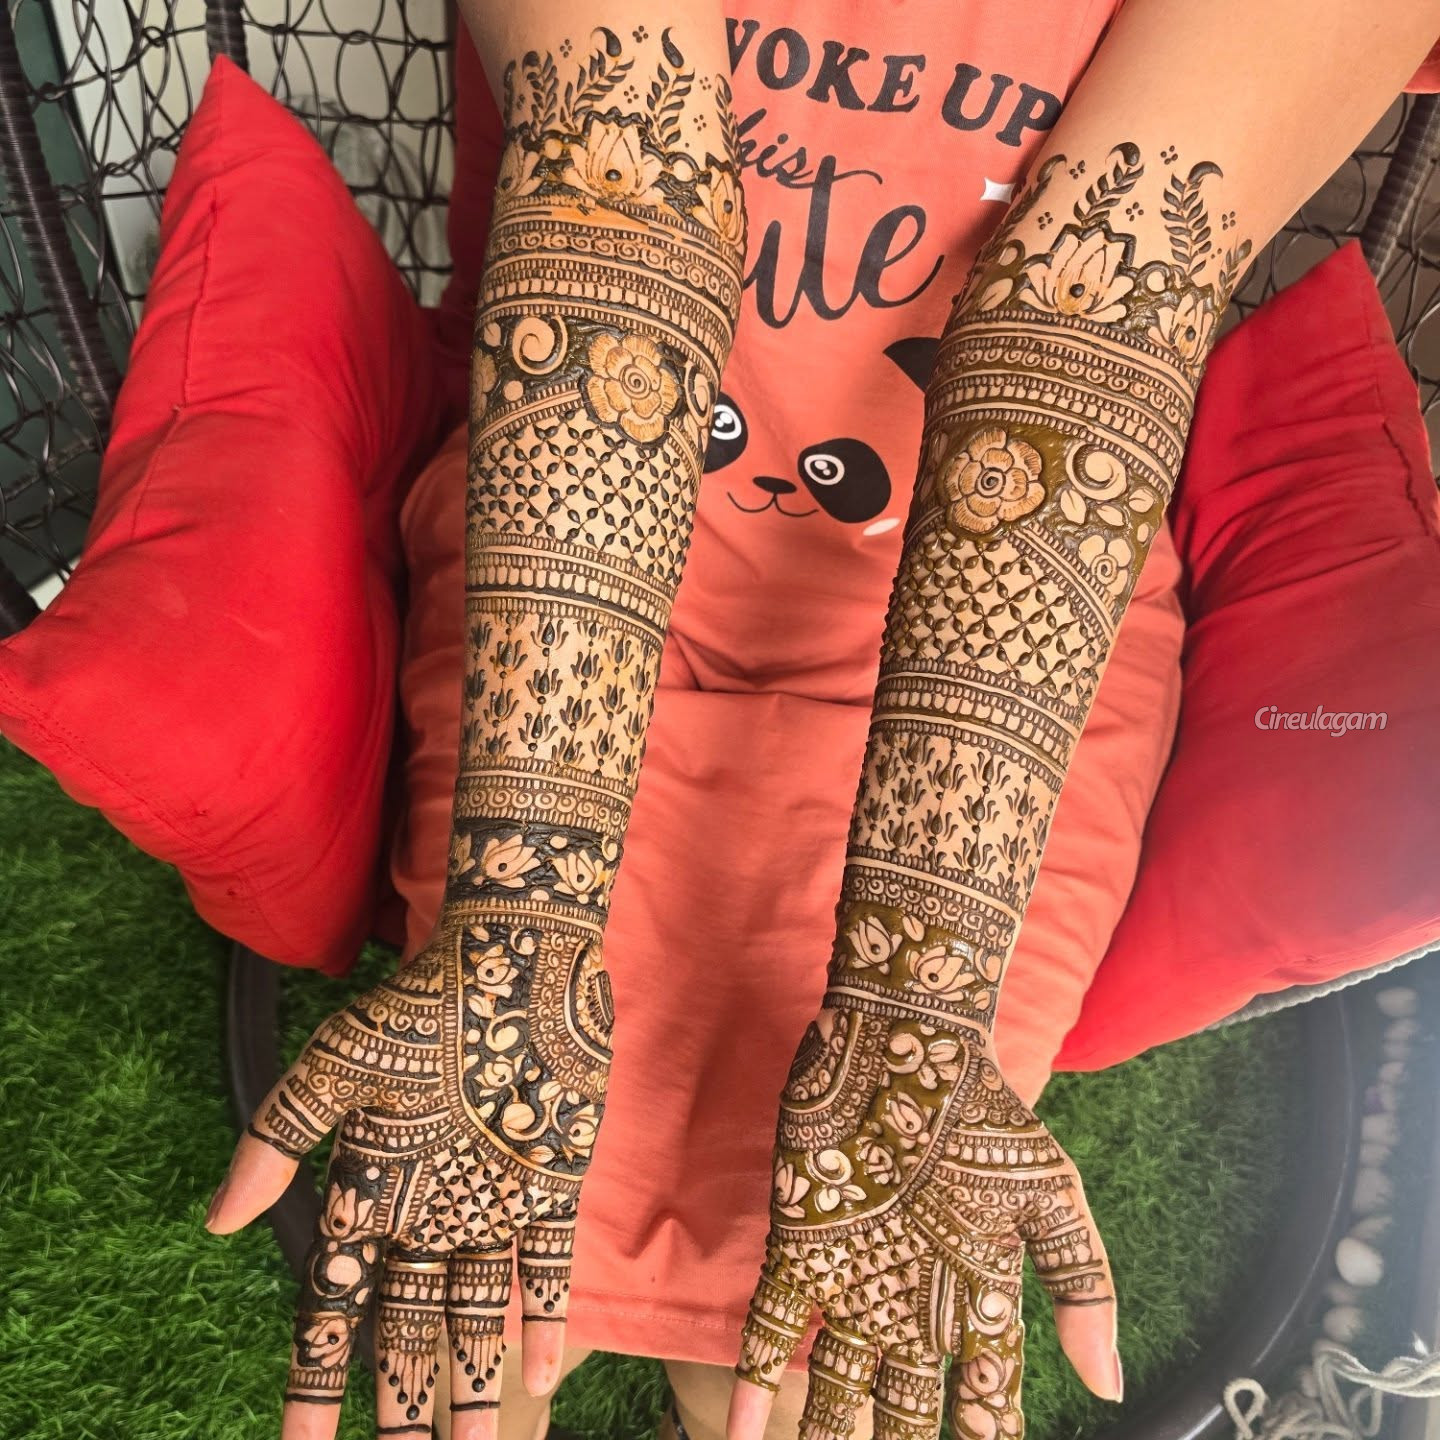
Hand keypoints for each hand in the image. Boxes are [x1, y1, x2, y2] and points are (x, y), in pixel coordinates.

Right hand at [206, 910, 612, 1438]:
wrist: (517, 958)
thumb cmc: (420, 1006)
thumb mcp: (338, 1066)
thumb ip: (279, 1140)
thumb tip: (217, 1226)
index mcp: (370, 1189)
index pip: (334, 1307)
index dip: (316, 1381)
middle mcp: (427, 1213)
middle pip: (407, 1333)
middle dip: (403, 1408)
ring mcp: (491, 1203)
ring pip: (474, 1318)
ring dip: (473, 1388)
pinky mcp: (549, 1185)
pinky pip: (544, 1269)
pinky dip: (542, 1321)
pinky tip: (541, 1379)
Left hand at [729, 1005, 1119, 1439]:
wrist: (908, 1041)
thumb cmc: (985, 1113)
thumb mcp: (1052, 1193)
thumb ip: (1081, 1285)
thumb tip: (1107, 1387)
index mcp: (974, 1294)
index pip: (985, 1398)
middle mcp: (912, 1302)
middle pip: (905, 1412)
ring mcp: (853, 1278)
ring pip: (837, 1387)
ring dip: (824, 1439)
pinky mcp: (801, 1246)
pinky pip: (774, 1329)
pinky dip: (757, 1384)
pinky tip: (745, 1436)